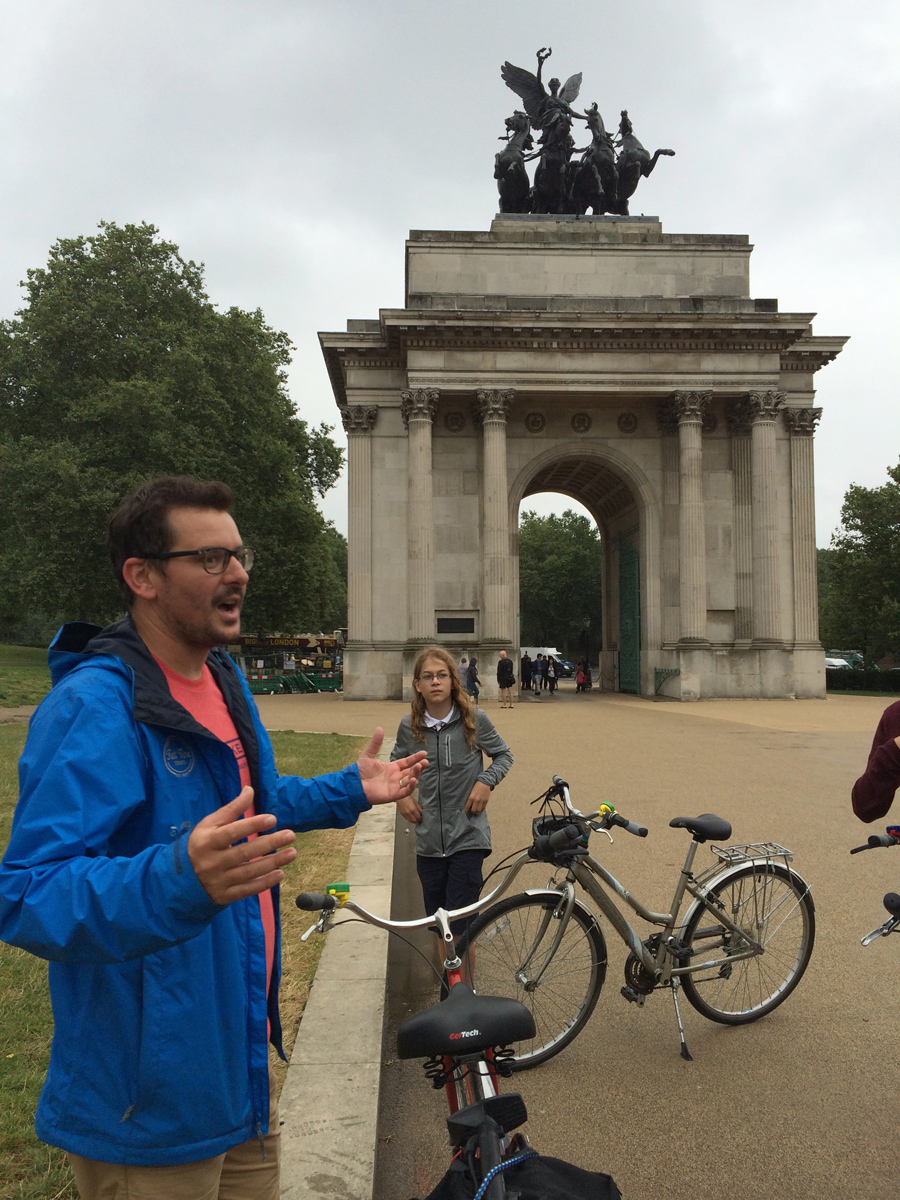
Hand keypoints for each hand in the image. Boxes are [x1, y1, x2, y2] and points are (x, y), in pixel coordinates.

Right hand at [188, 787, 296, 905]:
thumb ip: (231, 809)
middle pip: (243, 853)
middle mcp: (211, 863)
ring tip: (292, 853)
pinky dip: (264, 883)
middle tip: (290, 835)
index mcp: (206, 842)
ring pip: (248, 872)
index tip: (272, 819)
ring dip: (272, 863)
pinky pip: (247, 890)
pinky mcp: (224, 895)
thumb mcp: (210, 824)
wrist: (180, 878)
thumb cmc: (201, 844)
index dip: (252, 825)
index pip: (231, 832)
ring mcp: (217, 881)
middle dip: (269, 844)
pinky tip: (280, 874)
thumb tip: (250, 789)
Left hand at [357, 729, 427, 805]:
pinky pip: (405, 791)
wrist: (354, 784)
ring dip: (416, 774)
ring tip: (419, 767)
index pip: (407, 762)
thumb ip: (375, 743)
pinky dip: (411, 786)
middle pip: (411, 771)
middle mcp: (395, 777)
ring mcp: (395, 786)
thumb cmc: (360, 771)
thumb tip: (379, 728)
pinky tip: (413, 780)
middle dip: (419, 766)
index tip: (424, 753)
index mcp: (391, 768)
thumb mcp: (368, 755)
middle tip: (425, 761)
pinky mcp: (393, 794)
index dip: (415, 758)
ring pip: (410, 780)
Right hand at [397, 795, 422, 823]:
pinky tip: (411, 817)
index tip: (422, 818)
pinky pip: (406, 819)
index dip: (421, 819)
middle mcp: (408, 813)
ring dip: (413, 821)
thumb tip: (422, 812)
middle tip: (419, 819)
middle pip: (414, 821)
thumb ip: (419, 808)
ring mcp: (404, 814)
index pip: (418, 818)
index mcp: (413, 809)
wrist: (399, 797)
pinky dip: (410, 819)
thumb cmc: (407, 797)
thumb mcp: (415, 801)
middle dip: (417, 821)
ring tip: (416, 819)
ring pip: (410, 821)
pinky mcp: (402, 814)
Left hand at [465, 781, 490, 814]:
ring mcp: (482, 801)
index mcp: (471, 797)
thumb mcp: (471, 791)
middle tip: (471, 812)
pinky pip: (483, 808)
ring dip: (477, 813)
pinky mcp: (486, 801)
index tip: (465, 812)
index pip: (467, 807)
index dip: (466, 811)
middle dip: (472, 812)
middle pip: (473, 810)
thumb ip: (470, 798)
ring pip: (479, 810)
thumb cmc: (477, 786)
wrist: (484, 782)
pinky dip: (481, 810)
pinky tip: (480, 810)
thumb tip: (469, 804)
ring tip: (476, 813)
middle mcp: (476, 800)